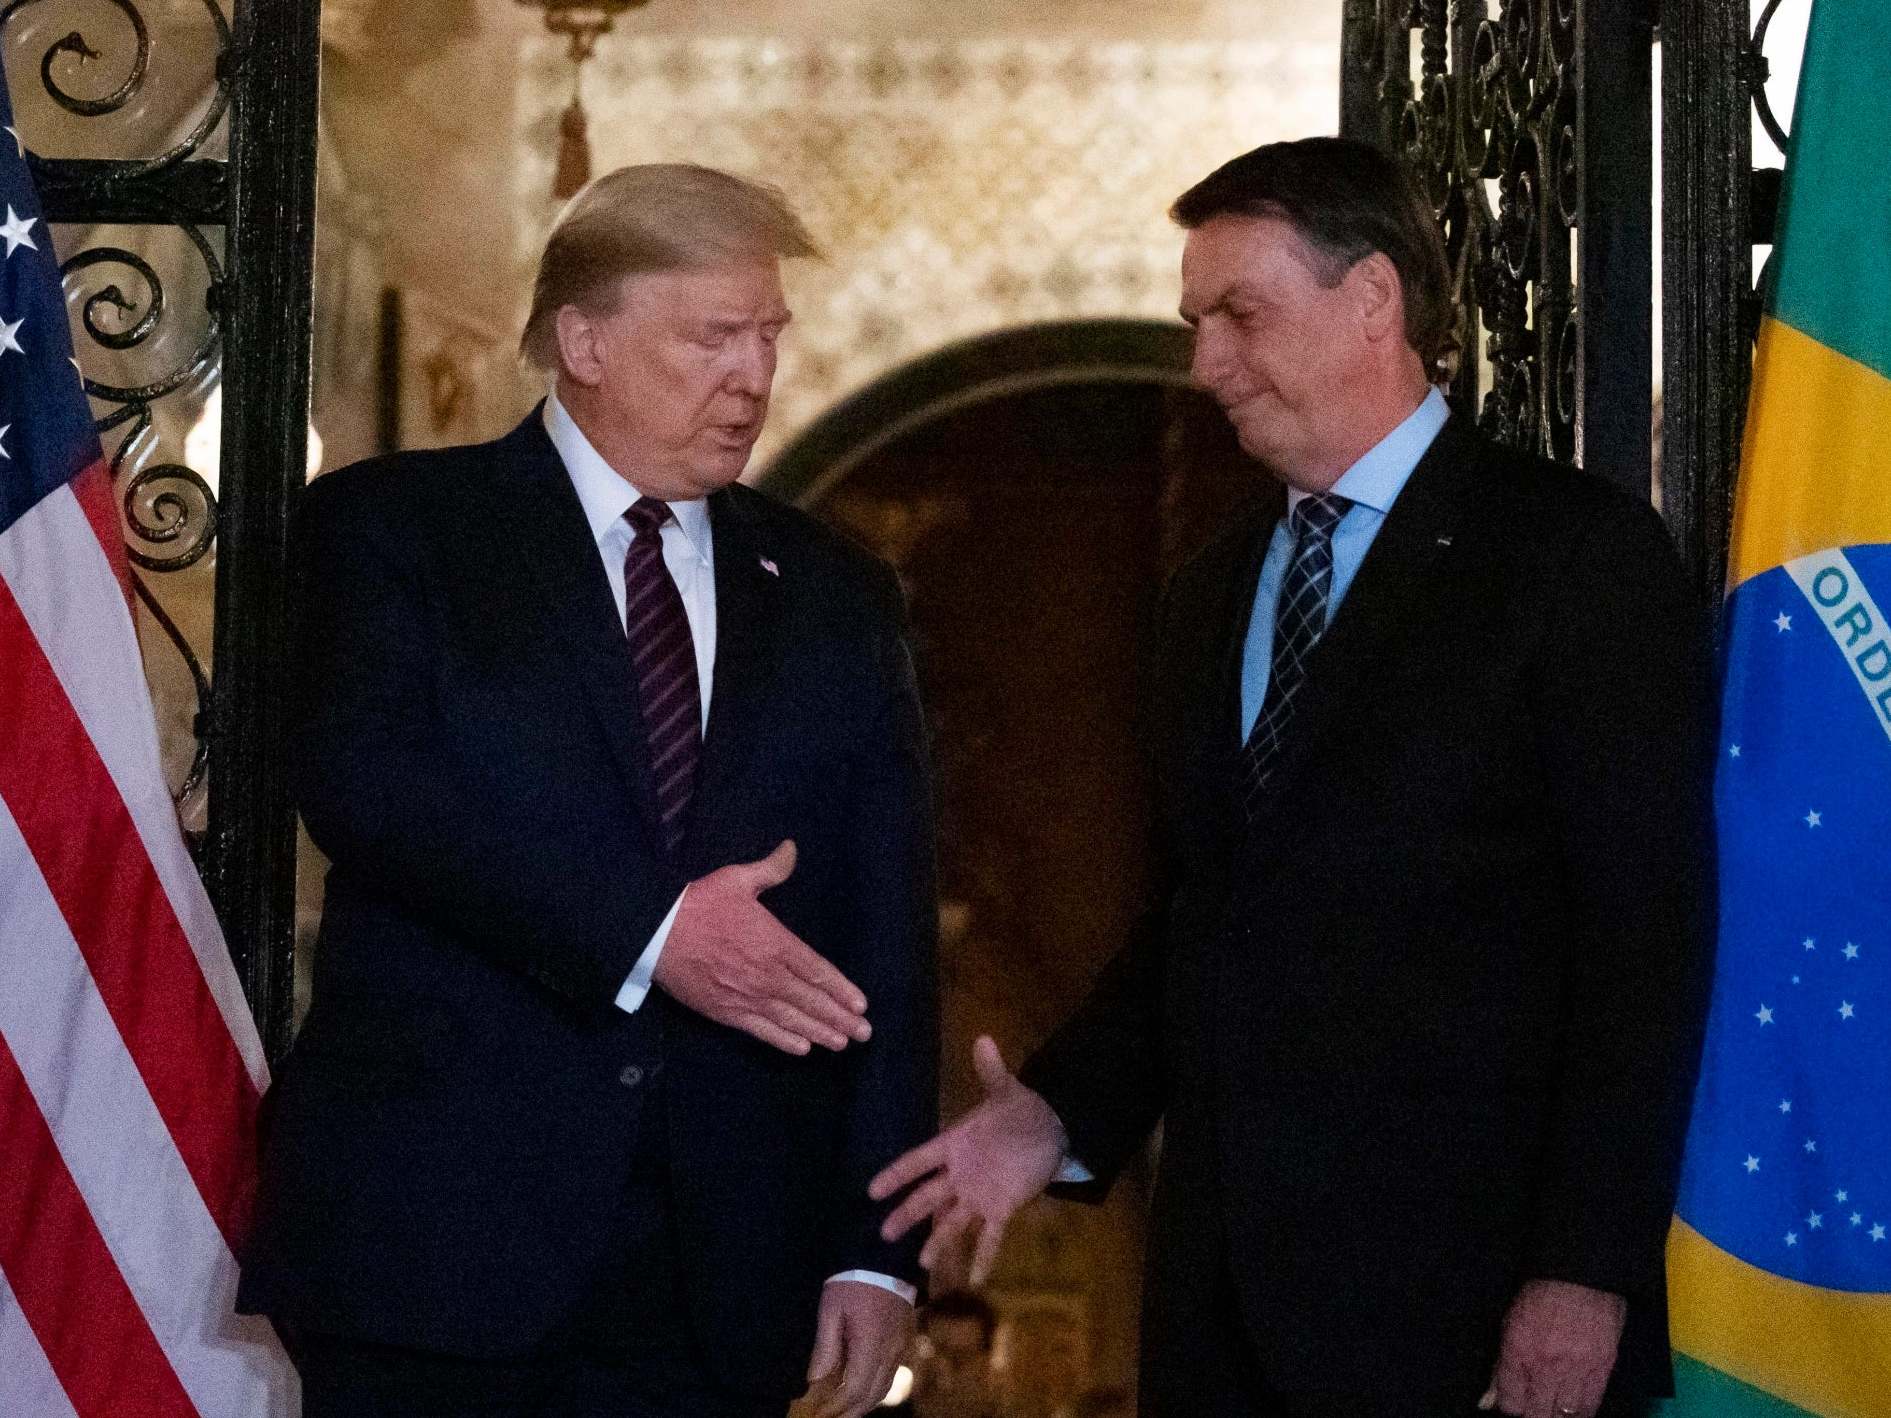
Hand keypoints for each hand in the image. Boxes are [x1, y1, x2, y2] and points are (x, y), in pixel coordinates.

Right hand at [653, 840, 869, 1055]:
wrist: (657, 933)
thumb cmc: (699, 904)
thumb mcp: (737, 879)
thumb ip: (770, 869)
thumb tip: (791, 849)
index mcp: (775, 942)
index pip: (818, 971)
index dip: (842, 990)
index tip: (861, 1003)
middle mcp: (767, 974)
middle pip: (811, 1000)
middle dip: (840, 1017)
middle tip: (864, 1033)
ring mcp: (747, 996)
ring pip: (792, 1019)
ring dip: (820, 1032)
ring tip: (842, 1043)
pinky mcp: (726, 1012)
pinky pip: (762, 1031)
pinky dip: (784, 1041)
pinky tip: (803, 1048)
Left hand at [803, 1281, 914, 1417]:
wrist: (886, 1255)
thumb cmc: (854, 1278)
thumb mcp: (832, 1308)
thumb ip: (826, 1346)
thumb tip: (815, 1381)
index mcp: (871, 1345)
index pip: (854, 1390)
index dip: (836, 1406)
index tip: (817, 1412)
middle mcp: (890, 1352)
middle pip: (872, 1395)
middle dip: (851, 1412)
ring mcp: (900, 1347)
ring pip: (885, 1387)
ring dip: (864, 1403)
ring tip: (844, 1409)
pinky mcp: (904, 1339)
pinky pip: (891, 1374)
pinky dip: (875, 1387)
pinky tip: (861, 1386)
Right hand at [869, 1035, 1067, 1286]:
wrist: (1048, 1131)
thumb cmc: (1020, 1110)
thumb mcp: (1007, 1090)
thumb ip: (991, 1070)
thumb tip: (984, 1037)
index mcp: (954, 1144)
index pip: (919, 1161)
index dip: (896, 1174)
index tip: (871, 1190)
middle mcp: (960, 1174)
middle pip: (928, 1197)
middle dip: (906, 1214)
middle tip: (882, 1233)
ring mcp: (979, 1194)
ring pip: (952, 1221)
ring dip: (938, 1241)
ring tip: (921, 1264)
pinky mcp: (1002, 1207)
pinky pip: (990, 1235)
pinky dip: (984, 1256)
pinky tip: (976, 1279)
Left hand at [1478, 1278, 1626, 1417]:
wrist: (1581, 1275)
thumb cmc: (1539, 1295)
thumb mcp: (1509, 1324)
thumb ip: (1500, 1367)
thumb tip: (1487, 1401)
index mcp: (1517, 1351)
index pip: (1510, 1403)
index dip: (1511, 1408)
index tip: (1515, 1403)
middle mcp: (1545, 1365)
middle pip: (1537, 1414)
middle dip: (1533, 1414)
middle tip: (1535, 1406)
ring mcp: (1576, 1369)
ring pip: (1565, 1415)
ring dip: (1556, 1415)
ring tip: (1553, 1409)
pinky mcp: (1602, 1369)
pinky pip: (1590, 1405)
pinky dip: (1580, 1411)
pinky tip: (1574, 1408)